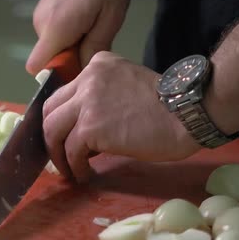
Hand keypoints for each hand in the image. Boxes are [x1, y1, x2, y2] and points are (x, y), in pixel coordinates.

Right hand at [26, 0, 130, 74]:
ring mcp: (41, 14)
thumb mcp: (110, 17)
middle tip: (96, 41)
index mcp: (56, 29)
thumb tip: (84, 71)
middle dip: (71, 56)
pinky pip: (55, 30)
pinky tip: (87, 14)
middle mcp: (41, 24)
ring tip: (94, 22)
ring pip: (54, 43)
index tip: (76, 69)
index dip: (55, 75)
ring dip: (72, 41)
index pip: (36, 67)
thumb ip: (95, 48)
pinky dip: (69, 29)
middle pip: (49, 57)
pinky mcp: (44, 7)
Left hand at [42, 51, 200, 182]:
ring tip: (70, 170)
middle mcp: (87, 78)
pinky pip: (71, 150)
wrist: (187, 114)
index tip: (64, 137)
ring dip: (58, 154)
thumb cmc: (168, 106)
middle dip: (51, 136)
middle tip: (61, 155)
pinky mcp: (91, 126)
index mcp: (98, 64)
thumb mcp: (128, 85)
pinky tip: (85, 174)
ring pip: (53, 130)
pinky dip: (74, 166)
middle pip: (51, 110)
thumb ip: (103, 96)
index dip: (61, 118)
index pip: (65, 92)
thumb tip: (83, 129)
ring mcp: (87, 101)